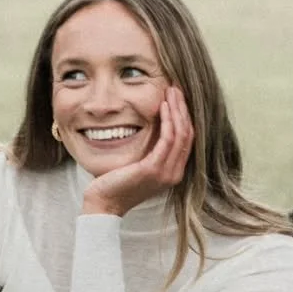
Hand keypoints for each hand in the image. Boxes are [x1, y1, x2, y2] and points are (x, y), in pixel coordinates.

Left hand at [80, 85, 193, 218]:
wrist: (104, 203)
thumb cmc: (116, 182)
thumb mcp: (139, 164)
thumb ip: (150, 151)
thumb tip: (152, 127)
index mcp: (173, 172)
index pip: (186, 139)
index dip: (184, 116)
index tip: (177, 97)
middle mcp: (174, 173)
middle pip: (188, 133)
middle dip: (183, 108)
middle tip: (176, 88)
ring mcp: (166, 172)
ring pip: (180, 134)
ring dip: (177, 110)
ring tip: (171, 91)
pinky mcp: (154, 169)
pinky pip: (167, 140)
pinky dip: (167, 121)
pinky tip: (163, 107)